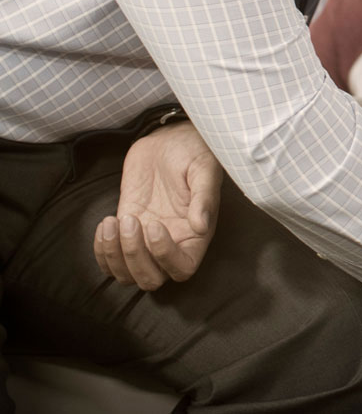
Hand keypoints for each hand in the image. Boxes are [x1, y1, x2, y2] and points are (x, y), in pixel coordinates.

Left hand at [94, 120, 222, 289]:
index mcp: (196, 234)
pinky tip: (104, 224)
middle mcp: (172, 243)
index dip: (165, 257)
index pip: (182, 268)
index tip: (154, 225)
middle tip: (130, 221)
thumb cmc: (193, 150)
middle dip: (134, 257)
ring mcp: (146, 240)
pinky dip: (101, 251)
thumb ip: (204, 197)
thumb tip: (201, 225)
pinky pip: (109, 260)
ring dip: (114, 256)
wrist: (169, 139)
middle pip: (151, 279)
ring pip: (127, 275)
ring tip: (112, 223)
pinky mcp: (126, 230)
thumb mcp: (204, 168)